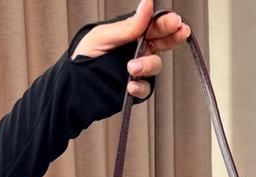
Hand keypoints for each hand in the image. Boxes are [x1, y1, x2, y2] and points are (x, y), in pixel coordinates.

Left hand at [71, 0, 190, 99]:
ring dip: (147, 65)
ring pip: (155, 66)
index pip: (154, 26)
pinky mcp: (135, 89)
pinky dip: (139, 87)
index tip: (176, 22)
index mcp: (132, 33)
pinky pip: (145, 88)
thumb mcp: (104, 35)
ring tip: (131, 67)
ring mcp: (139, 70)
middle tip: (181, 32)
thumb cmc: (85, 54)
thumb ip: (128, 26)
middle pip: (163, 43)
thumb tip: (148, 4)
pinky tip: (129, 85)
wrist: (74, 85)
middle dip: (173, 38)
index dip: (167, 23)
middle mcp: (139, 50)